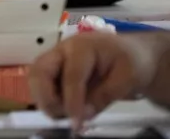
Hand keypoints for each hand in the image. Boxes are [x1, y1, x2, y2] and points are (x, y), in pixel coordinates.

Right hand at [29, 33, 156, 130]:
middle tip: (60, 117)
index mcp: (83, 47)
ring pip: (36, 78)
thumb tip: (84, 115)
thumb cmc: (132, 61)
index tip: (76, 123)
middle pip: (39, 70)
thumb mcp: (128, 78)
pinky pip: (42, 84)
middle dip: (45, 97)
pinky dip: (48, 99)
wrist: (133, 54)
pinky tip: (64, 110)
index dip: (72, 101)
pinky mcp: (55, 69)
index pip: (71, 75)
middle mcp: (63, 50)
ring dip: (44, 99)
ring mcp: (56, 59)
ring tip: (63, 114)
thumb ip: (104, 95)